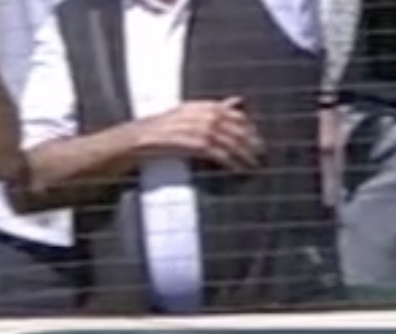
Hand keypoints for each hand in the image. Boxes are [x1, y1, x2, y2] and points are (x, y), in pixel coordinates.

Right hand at [142, 98, 263, 167]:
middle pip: (235, 127)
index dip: (249, 128)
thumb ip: (214, 108)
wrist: (133, 140)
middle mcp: (201, 114)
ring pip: (229, 141)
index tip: (258, 141)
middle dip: (251, 142)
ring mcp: (196, 128)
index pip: (234, 114)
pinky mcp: (191, 144)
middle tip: (262, 156)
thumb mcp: (188, 114)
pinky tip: (238, 170)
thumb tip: (238, 101)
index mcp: (201, 106)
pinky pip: (218, 153)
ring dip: (244, 155)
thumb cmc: (159, 131)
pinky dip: (231, 162)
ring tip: (253, 166)